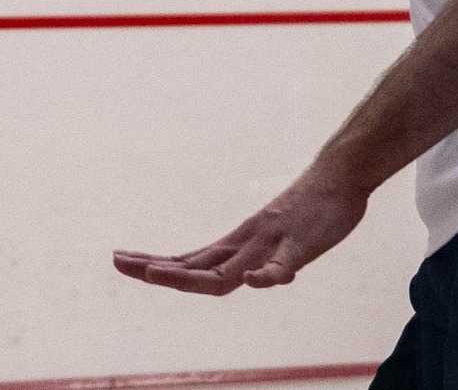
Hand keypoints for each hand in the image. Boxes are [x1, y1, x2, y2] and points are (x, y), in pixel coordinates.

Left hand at [112, 168, 367, 294]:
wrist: (341, 176)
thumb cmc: (311, 211)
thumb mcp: (283, 245)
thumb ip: (268, 265)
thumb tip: (257, 281)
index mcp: (239, 245)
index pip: (189, 261)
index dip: (156, 266)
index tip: (121, 260)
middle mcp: (247, 244)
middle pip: (197, 266)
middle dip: (157, 268)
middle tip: (116, 260)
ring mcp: (272, 243)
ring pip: (227, 269)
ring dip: (189, 274)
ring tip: (154, 274)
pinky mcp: (302, 244)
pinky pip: (284, 263)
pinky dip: (268, 275)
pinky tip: (254, 281)